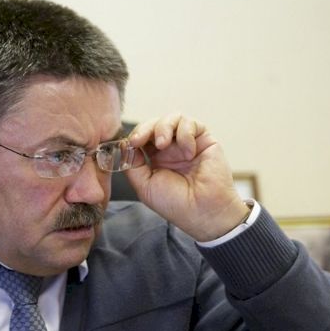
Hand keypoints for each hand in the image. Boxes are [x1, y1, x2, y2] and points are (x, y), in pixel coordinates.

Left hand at [125, 114, 249, 241]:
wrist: (203, 212)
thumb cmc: (176, 204)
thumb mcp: (144, 186)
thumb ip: (133, 165)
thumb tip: (124, 145)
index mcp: (156, 159)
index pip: (142, 137)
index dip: (135, 136)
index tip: (130, 144)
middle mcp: (172, 149)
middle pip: (155, 124)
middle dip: (145, 128)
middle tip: (139, 139)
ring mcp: (187, 143)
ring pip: (173, 118)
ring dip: (164, 127)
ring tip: (163, 144)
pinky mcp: (204, 140)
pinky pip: (191, 123)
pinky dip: (185, 133)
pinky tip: (188, 152)